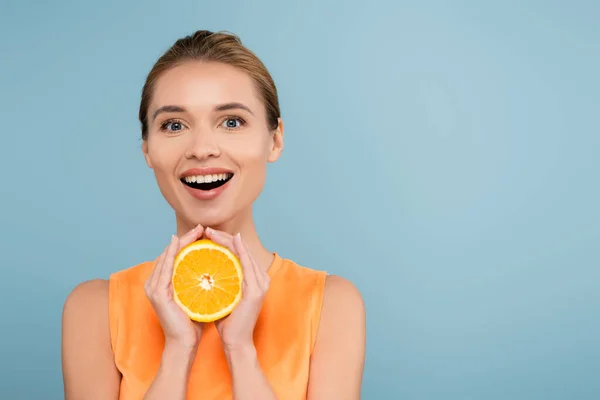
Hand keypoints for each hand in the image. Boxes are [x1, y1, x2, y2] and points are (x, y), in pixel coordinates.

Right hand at [144, 224, 204, 350]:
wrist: (184, 344)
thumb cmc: (193, 323)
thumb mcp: (198, 297)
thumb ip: (200, 283)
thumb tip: (217, 269)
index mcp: (164, 284)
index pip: (175, 257)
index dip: (187, 243)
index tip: (203, 233)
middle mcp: (155, 283)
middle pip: (170, 253)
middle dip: (185, 238)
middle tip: (200, 227)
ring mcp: (154, 288)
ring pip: (167, 257)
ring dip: (180, 242)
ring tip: (195, 231)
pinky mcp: (157, 293)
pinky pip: (165, 267)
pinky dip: (172, 253)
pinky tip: (180, 243)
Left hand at [204, 228, 269, 351]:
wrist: (235, 342)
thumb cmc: (227, 322)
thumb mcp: (221, 297)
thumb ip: (217, 283)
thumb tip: (200, 270)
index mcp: (253, 279)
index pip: (238, 253)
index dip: (223, 241)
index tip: (205, 235)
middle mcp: (260, 278)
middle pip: (242, 249)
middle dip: (223, 237)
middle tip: (205, 230)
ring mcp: (260, 283)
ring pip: (244, 252)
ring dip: (227, 240)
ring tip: (210, 233)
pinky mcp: (256, 289)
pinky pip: (247, 264)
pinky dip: (240, 251)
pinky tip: (231, 241)